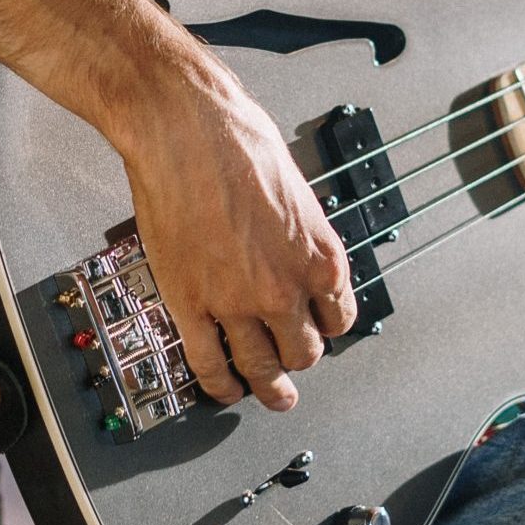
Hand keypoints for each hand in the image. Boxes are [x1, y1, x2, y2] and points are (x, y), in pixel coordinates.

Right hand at [114, 74, 357, 411]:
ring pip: (259, 368)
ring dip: (266, 388)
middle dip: (298, 361)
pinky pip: (208, 362)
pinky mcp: (190, 304)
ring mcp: (236, 302)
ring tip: (269, 396)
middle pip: (303, 353)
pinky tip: (222, 388)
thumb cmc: (238, 140)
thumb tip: (295, 253)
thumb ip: (299, 236)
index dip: (328, 330)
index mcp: (320, 257)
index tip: (320, 332)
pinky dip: (218, 383)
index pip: (339, 319)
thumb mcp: (296, 192)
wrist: (185, 129)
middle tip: (292, 366)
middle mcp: (285, 288)